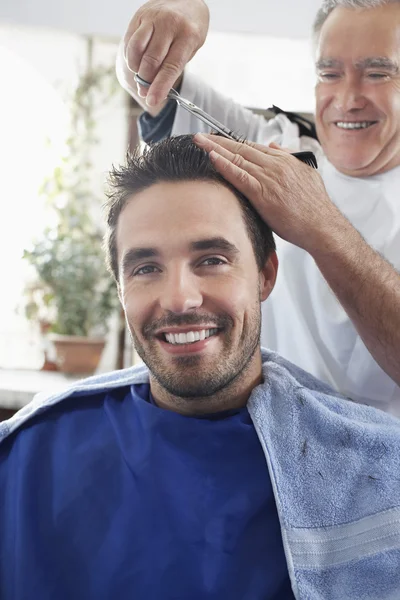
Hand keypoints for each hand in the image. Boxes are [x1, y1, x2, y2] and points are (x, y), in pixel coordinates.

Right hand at [121, 0, 208, 106]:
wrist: (186, 0)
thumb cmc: (189, 31)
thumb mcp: (190, 49)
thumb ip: (172, 68)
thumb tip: (152, 90)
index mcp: (188, 35)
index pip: (171, 67)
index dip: (160, 86)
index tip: (152, 100)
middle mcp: (169, 24)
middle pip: (151, 60)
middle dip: (145, 81)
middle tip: (144, 90)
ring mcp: (152, 18)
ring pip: (136, 50)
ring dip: (136, 68)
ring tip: (140, 73)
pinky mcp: (140, 15)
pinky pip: (130, 41)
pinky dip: (130, 56)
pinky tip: (137, 61)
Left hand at [194, 134, 346, 253]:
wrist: (322, 225)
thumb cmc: (314, 207)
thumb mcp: (306, 174)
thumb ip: (290, 158)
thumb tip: (274, 145)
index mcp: (284, 160)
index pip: (253, 146)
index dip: (233, 142)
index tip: (218, 139)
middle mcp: (275, 165)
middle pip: (241, 148)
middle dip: (218, 140)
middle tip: (200, 135)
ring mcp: (269, 178)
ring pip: (237, 158)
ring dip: (216, 148)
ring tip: (199, 141)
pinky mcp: (263, 194)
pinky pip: (240, 175)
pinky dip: (225, 165)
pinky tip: (212, 157)